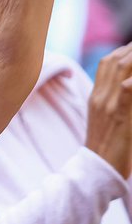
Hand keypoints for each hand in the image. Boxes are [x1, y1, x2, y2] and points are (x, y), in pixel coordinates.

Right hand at [86, 44, 131, 177]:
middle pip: (115, 61)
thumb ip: (115, 105)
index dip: (124, 51)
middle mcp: (99, 98)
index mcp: (96, 98)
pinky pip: (127, 89)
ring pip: (121, 68)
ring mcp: (107, 106)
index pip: (107, 63)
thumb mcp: (105, 122)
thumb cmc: (106, 151)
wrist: (96, 172)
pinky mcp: (119, 117)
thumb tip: (127, 90)